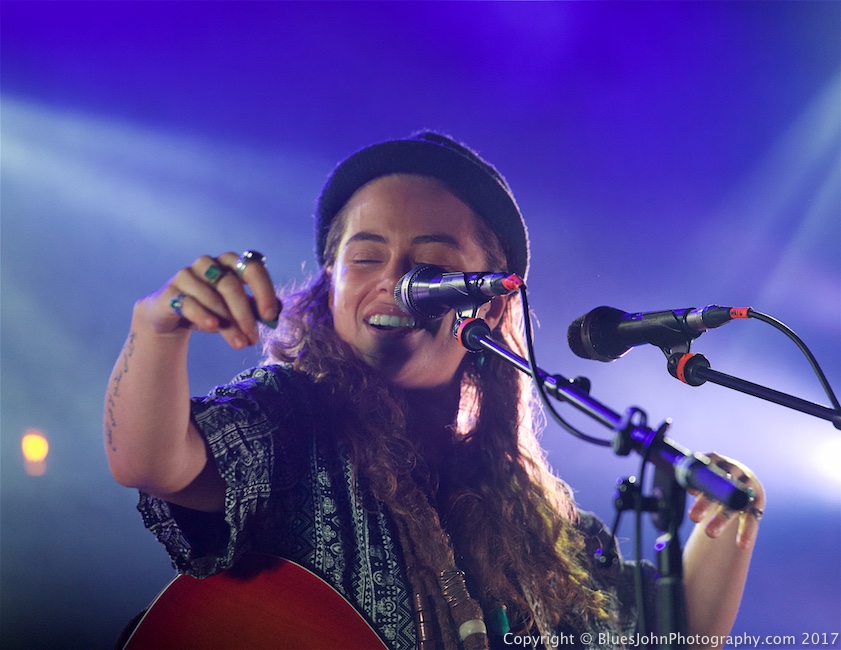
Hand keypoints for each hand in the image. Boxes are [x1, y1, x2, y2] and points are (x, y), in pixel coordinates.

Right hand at [138, 251, 280, 349]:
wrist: (171, 315)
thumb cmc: (211, 308)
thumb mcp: (236, 309)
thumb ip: (256, 308)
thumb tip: (278, 311)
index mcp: (229, 262)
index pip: (252, 269)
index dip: (264, 291)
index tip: (271, 316)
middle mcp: (208, 263)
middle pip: (231, 286)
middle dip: (245, 315)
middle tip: (253, 338)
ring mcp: (187, 275)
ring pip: (213, 298)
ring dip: (228, 323)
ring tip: (240, 343)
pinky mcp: (170, 291)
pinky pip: (190, 304)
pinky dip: (204, 316)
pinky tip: (213, 327)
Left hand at [687, 452, 764, 550]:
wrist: (738, 480)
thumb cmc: (713, 477)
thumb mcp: (703, 473)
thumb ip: (694, 479)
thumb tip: (689, 488)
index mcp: (716, 461)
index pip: (706, 468)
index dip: (699, 478)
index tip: (690, 491)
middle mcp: (734, 471)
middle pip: (719, 487)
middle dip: (706, 502)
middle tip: (692, 517)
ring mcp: (747, 487)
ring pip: (734, 504)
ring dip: (722, 519)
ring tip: (709, 533)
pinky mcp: (757, 502)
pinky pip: (752, 518)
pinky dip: (747, 532)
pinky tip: (742, 544)